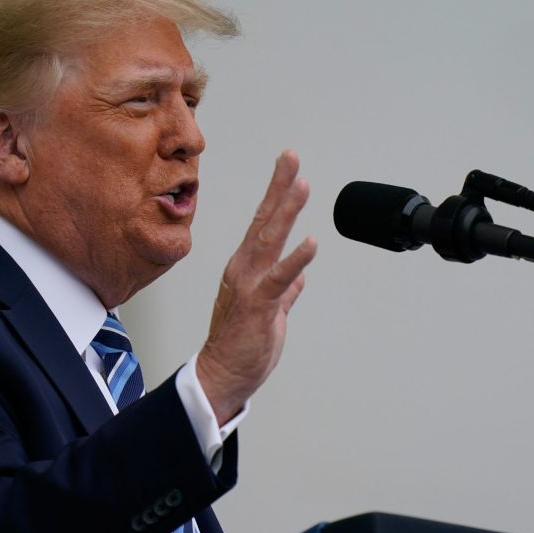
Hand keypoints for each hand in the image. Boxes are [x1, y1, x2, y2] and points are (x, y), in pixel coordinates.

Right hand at [197, 150, 316, 424]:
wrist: (222, 375)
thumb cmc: (240, 345)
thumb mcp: (268, 313)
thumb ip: (284, 293)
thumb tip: (299, 279)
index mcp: (246, 269)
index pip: (263, 223)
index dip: (276, 194)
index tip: (288, 168)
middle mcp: (244, 270)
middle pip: (264, 220)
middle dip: (279, 187)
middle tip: (290, 157)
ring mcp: (249, 286)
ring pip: (270, 241)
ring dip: (286, 211)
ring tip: (302, 185)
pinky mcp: (258, 306)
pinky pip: (279, 279)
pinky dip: (296, 260)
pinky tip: (311, 243)